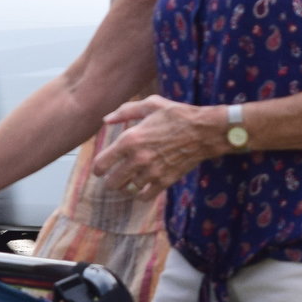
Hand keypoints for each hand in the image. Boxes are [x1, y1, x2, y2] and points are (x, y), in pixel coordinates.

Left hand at [90, 95, 222, 196]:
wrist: (203, 131)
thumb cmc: (176, 115)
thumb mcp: (150, 104)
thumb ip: (125, 111)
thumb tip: (105, 120)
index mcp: (130, 139)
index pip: (102, 164)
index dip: (98, 169)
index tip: (100, 170)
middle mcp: (138, 158)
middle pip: (113, 182)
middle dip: (111, 181)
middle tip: (114, 178)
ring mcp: (152, 172)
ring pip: (128, 189)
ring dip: (127, 186)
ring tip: (129, 181)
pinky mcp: (165, 181)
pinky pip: (145, 196)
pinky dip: (141, 194)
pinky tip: (142, 188)